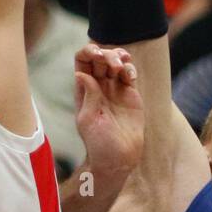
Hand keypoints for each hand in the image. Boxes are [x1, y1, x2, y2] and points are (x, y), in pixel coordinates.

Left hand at [74, 44, 143, 181]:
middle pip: (100, 57)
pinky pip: (129, 73)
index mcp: (83, 89)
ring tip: (122, 66)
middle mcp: (98, 86)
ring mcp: (114, 89)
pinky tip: (130, 76)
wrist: (119, 159)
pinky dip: (130, 68)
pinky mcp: (130, 94)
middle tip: (113, 63)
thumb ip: (89, 94)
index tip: (96, 54)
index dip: (88, 52)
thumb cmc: (99, 143)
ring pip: (116, 61)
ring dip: (119, 57)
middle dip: (106, 54)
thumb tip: (81, 73)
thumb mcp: (89, 119)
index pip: (82, 61)